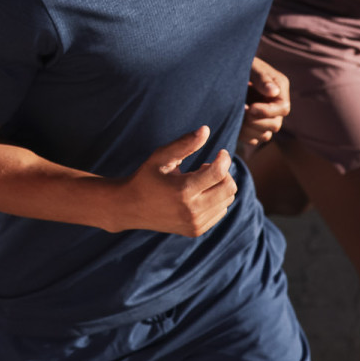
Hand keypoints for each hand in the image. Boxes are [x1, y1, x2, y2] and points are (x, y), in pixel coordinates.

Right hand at [114, 127, 235, 236]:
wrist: (130, 208)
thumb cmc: (146, 177)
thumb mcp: (161, 157)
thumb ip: (184, 143)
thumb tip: (206, 129)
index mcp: (183, 190)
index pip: (219, 173)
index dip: (224, 159)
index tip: (221, 152)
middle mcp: (191, 210)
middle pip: (229, 188)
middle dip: (224, 173)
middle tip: (205, 167)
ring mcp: (194, 223)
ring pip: (227, 200)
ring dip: (219, 186)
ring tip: (199, 181)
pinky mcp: (196, 230)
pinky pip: (221, 211)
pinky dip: (216, 199)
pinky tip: (198, 194)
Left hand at [241, 57, 289, 148]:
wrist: (224, 69)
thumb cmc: (239, 64)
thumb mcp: (250, 66)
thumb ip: (261, 78)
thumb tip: (274, 92)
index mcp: (279, 88)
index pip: (283, 108)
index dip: (267, 111)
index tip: (250, 108)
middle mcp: (276, 106)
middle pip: (275, 125)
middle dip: (255, 121)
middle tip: (239, 112)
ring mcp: (266, 118)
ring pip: (264, 135)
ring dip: (248, 129)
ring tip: (234, 117)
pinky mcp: (254, 127)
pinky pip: (253, 140)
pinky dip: (243, 135)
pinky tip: (232, 123)